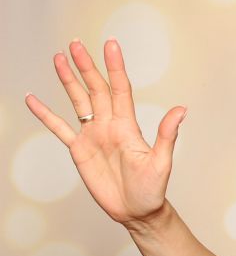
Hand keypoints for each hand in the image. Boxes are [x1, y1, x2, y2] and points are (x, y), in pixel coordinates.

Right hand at [24, 39, 185, 227]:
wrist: (138, 211)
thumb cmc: (153, 189)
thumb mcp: (162, 162)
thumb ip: (167, 135)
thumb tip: (182, 110)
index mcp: (128, 126)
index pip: (120, 89)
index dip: (115, 67)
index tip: (111, 45)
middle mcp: (110, 126)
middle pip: (96, 89)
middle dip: (86, 67)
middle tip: (75, 44)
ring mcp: (94, 136)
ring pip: (79, 102)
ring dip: (69, 81)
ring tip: (58, 58)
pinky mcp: (80, 150)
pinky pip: (60, 128)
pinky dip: (46, 114)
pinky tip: (33, 99)